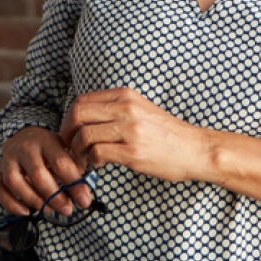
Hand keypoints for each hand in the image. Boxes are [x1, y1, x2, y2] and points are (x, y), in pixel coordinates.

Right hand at [0, 125, 91, 218]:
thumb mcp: (66, 149)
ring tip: (48, 210)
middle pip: (37, 174)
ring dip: (32, 200)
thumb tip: (83, 193)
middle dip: (53, 196)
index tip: (84, 201)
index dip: (73, 184)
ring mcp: (8, 159)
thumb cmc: (50, 147)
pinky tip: (26, 213)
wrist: (25, 135)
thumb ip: (76, 167)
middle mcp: (25, 148)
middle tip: (67, 209)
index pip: (60, 162)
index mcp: (46, 140)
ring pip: (14, 181)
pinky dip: (10, 204)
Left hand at [60, 88, 209, 182]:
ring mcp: (130, 129)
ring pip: (84, 135)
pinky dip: (91, 161)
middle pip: (78, 114)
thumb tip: (86, 118)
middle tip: (69, 148)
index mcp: (126, 96)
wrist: (194, 149)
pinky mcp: (133, 151)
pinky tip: (98, 164)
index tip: (69, 133)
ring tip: (83, 159)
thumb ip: (116, 109)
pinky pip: (97, 153)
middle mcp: (126, 108)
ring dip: (77, 151)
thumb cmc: (166, 134)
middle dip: (66, 134)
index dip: (68, 119)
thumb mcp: (141, 110)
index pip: (82, 100)